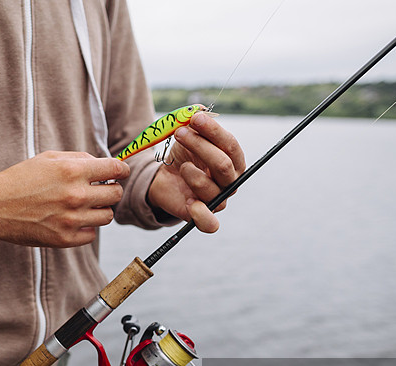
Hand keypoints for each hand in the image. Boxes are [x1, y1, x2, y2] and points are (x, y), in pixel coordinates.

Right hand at [0, 151, 128, 246]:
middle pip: (115, 194)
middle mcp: (75, 195)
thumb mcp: (48, 158)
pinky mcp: (64, 239)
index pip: (115, 169)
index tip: (119, 173)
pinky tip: (73, 220)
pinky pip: (92, 235)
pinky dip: (86, 228)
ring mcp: (71, 219)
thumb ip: (79, 159)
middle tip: (100, 189)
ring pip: (106, 216)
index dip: (121, 170)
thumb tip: (104, 165)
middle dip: (110, 189)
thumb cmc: (19, 179)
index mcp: (72, 171)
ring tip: (84, 206)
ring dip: (99, 209)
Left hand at [147, 112, 245, 232]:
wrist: (163, 177)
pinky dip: (202, 215)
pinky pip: (210, 224)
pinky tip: (190, 202)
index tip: (195, 118)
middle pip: (222, 165)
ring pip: (212, 189)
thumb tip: (198, 111)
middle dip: (199, 146)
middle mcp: (229, 181)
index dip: (214, 131)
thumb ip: (194, 123)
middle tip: (180, 133)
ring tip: (182, 165)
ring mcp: (217, 199)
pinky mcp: (202, 215)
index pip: (230, 145)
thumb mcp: (186, 135)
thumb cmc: (182, 154)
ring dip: (193, 174)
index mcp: (232, 160)